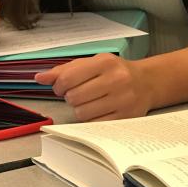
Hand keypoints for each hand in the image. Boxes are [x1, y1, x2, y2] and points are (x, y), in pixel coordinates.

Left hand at [35, 54, 151, 121]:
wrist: (147, 82)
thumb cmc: (116, 72)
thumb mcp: (92, 63)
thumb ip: (65, 70)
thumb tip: (40, 77)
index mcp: (105, 62)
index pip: (67, 78)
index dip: (58, 86)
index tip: (62, 87)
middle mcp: (116, 79)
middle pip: (74, 97)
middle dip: (71, 98)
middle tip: (78, 94)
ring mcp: (122, 99)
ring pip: (82, 113)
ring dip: (80, 110)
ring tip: (89, 102)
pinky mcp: (125, 116)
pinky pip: (94, 124)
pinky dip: (91, 119)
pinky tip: (97, 110)